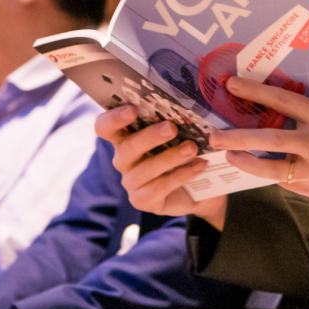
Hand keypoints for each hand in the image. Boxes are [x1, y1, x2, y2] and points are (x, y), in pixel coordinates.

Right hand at [95, 106, 226, 227]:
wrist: (203, 189)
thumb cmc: (188, 152)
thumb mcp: (185, 133)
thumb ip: (183, 120)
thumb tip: (195, 110)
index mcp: (125, 136)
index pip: (105, 126)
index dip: (114, 118)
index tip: (133, 109)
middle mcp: (123, 159)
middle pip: (127, 146)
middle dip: (150, 136)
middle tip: (172, 128)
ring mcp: (131, 181)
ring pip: (145, 169)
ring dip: (170, 157)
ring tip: (192, 148)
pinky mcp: (142, 200)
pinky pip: (158, 187)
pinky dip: (181, 175)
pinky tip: (199, 166)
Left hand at [208, 77, 308, 214]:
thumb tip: (290, 87)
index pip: (282, 99)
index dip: (254, 91)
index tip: (231, 85)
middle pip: (266, 138)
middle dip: (235, 136)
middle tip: (213, 134)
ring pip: (269, 168)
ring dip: (244, 160)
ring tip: (226, 154)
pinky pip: (284, 180)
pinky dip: (268, 172)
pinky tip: (254, 166)